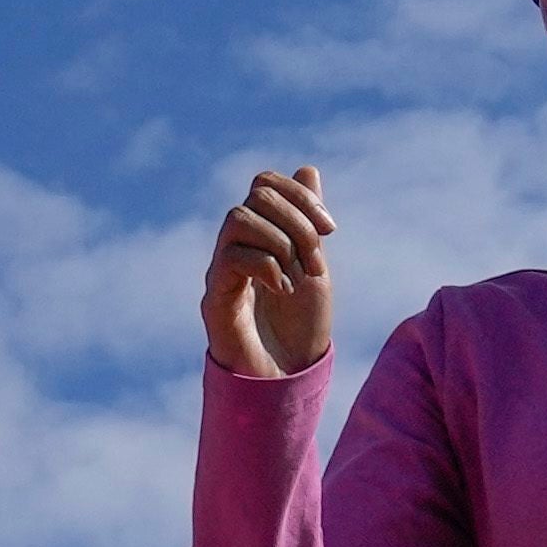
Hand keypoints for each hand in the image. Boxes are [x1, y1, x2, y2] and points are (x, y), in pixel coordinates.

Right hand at [201, 166, 333, 380]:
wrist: (290, 377)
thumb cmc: (302, 326)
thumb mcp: (316, 265)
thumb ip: (308, 221)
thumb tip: (308, 169)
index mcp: (260, 235)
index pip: (265, 184)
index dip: (299, 195)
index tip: (331, 229)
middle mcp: (235, 247)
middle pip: (255, 197)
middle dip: (297, 223)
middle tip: (317, 260)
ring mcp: (221, 271)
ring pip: (238, 219)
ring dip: (281, 243)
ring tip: (298, 276)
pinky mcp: (215, 298)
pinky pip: (231, 258)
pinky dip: (266, 266)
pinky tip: (284, 289)